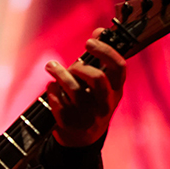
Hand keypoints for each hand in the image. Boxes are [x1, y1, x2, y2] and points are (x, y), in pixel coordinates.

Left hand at [44, 28, 126, 146]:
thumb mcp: (101, 84)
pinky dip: (52, 91)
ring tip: (51, 66)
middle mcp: (105, 104)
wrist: (82, 138)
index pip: (119, 66)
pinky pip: (58, 102)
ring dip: (60, 74)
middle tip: (73, 65)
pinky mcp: (70, 123)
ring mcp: (88, 116)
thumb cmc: (91, 102)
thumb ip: (99, 59)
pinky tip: (50, 87)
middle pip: (97, 79)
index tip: (89, 41)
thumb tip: (100, 30)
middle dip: (81, 67)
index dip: (104, 51)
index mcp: (116, 91)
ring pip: (75, 90)